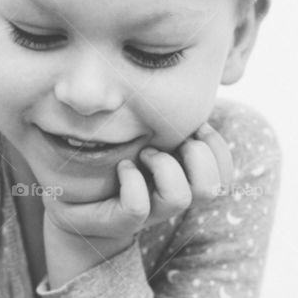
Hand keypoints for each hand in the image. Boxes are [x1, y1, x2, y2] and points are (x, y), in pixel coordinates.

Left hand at [42, 120, 234, 247]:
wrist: (75, 200)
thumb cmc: (108, 159)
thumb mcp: (143, 128)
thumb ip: (169, 110)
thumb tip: (204, 76)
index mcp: (184, 174)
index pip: (223, 171)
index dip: (215, 146)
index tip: (194, 125)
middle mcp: (171, 195)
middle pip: (211, 188)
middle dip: (196, 156)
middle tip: (168, 140)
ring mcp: (149, 211)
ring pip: (180, 197)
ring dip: (164, 167)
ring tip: (143, 153)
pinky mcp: (120, 221)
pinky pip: (138, 206)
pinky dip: (132, 182)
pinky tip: (122, 168)